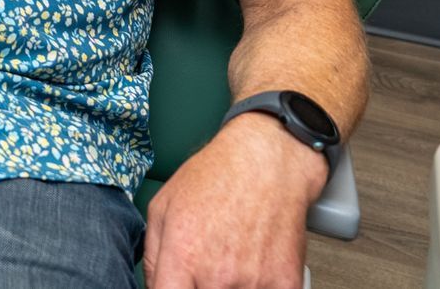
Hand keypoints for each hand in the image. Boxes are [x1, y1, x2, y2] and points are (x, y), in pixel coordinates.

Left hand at [143, 114, 329, 288]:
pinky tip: (253, 267)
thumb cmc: (216, 178)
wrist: (268, 163)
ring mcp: (254, 283)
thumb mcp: (163, 207)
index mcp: (184, 257)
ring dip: (229, 287)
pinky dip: (258, 286)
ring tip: (230, 262)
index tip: (174, 287)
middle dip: (198, 287)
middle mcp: (218, 276)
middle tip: (203, 268)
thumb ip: (153, 257)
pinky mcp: (286, 285)